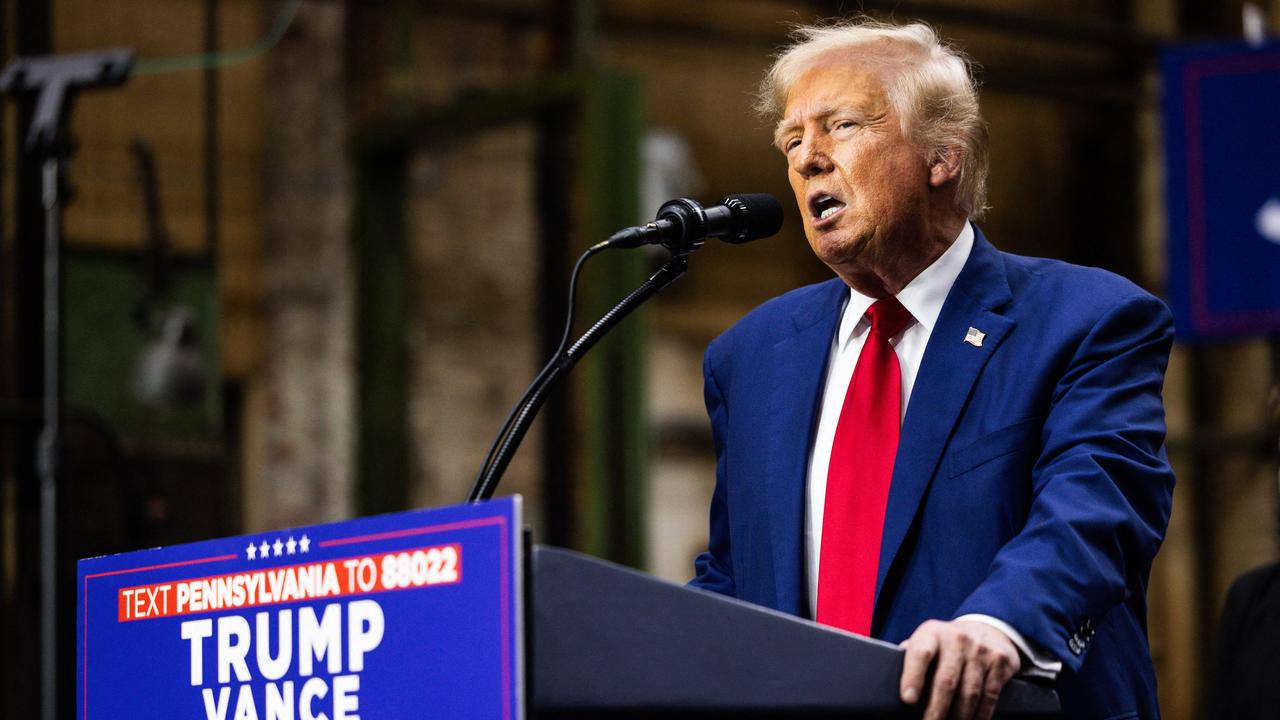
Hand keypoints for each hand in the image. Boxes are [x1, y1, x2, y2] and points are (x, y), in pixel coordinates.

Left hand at [899, 619, 1020, 719]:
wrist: (987, 629)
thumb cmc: (946, 644)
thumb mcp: (927, 640)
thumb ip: (911, 657)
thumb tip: (887, 679)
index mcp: (931, 633)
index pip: (920, 653)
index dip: (913, 676)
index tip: (907, 699)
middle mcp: (957, 639)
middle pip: (946, 680)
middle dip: (936, 710)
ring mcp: (981, 650)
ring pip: (969, 693)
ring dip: (959, 717)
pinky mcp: (1000, 663)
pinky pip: (989, 696)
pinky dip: (981, 716)